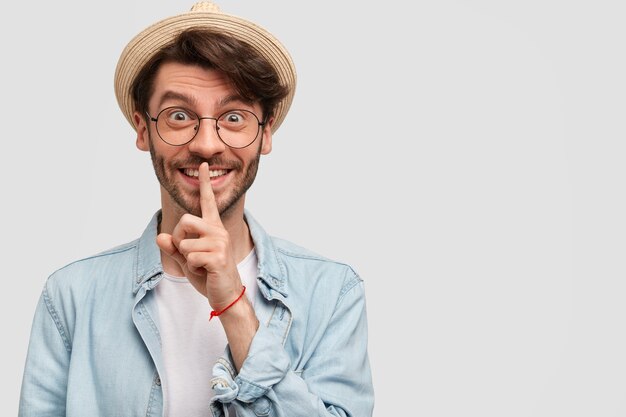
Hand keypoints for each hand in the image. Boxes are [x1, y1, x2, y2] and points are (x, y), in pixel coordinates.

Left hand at [156, 162, 242, 310]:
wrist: (226, 294)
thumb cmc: (208, 275)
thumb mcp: (187, 260)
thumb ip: (174, 247)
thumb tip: (161, 237)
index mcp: (213, 228)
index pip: (208, 202)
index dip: (205, 183)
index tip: (203, 165)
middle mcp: (218, 231)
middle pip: (184, 220)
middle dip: (179, 239)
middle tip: (190, 255)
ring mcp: (220, 243)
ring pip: (184, 243)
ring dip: (186, 259)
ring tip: (201, 266)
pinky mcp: (218, 257)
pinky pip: (190, 257)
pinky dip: (192, 268)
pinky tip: (205, 272)